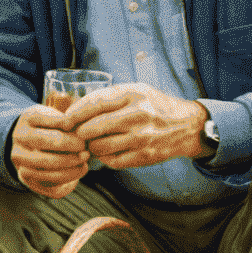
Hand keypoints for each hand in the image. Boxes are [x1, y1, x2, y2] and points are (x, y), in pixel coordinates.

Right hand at [10, 103, 89, 198]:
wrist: (32, 148)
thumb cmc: (52, 129)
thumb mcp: (58, 118)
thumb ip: (70, 123)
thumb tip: (83, 136)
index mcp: (28, 118)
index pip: (50, 119)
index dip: (68, 123)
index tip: (82, 128)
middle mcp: (19, 137)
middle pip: (49, 141)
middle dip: (72, 144)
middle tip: (85, 147)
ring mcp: (20, 158)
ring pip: (49, 163)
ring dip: (72, 162)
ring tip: (84, 158)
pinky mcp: (25, 177)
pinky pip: (50, 180)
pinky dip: (70, 175)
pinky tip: (80, 168)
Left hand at [68, 84, 209, 168]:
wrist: (187, 126)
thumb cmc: (153, 105)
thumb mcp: (134, 90)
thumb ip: (107, 97)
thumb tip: (73, 109)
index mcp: (132, 94)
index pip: (93, 104)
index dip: (74, 113)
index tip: (64, 119)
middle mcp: (137, 115)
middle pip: (92, 128)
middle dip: (79, 132)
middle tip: (75, 133)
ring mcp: (142, 138)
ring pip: (99, 147)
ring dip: (90, 146)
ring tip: (92, 141)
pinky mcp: (145, 157)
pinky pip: (112, 161)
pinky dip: (104, 157)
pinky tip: (107, 150)